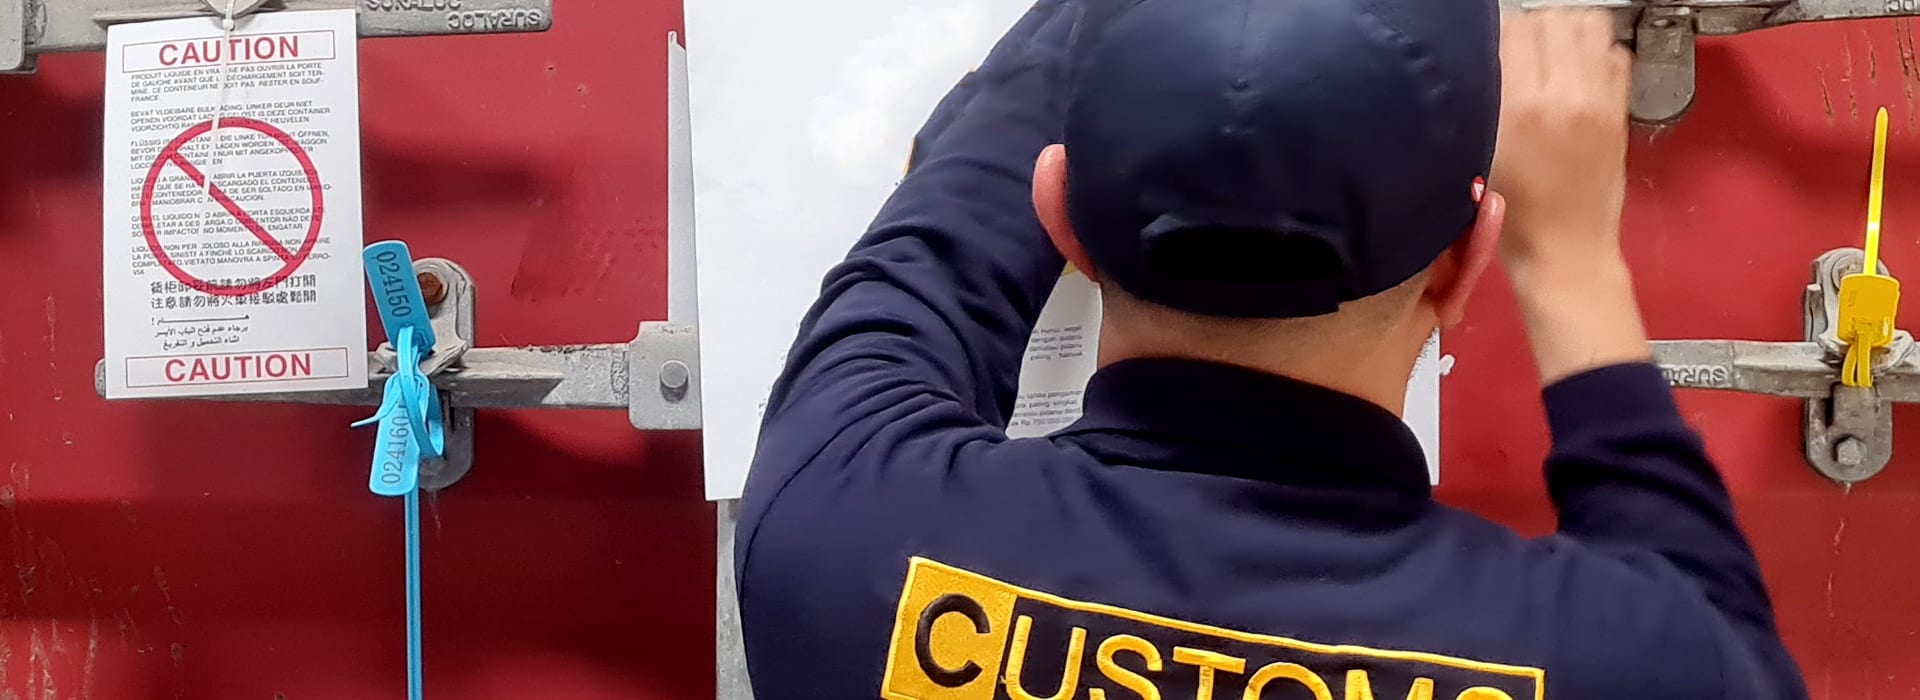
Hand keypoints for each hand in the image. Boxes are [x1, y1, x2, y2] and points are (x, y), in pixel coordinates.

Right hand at [1491, 8, 1650, 384]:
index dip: (1499, 35)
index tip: (1494, 50)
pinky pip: (1615, 55)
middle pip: (1553, 19)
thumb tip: (1492, 58)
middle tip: (1524, 51)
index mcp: (1519, 108)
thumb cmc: (1515, 218)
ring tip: (1553, 55)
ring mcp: (1598, 102)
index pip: (1514, 30)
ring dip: (1568, 33)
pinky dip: (1597, 54)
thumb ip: (1487, 100)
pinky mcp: (1619, 112)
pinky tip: (1579, 75)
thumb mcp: (1480, 155)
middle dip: (1535, 28)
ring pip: (1590, 26)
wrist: (1566, 254)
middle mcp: (1564, 96)